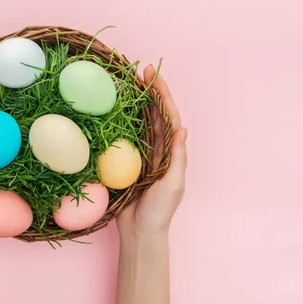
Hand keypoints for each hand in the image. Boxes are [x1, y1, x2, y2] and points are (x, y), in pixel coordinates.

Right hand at [117, 65, 187, 238]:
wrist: (141, 232)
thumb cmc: (160, 211)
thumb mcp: (174, 184)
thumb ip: (177, 158)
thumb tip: (183, 129)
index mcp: (173, 154)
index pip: (169, 119)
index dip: (163, 97)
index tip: (155, 77)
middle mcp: (160, 151)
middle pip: (156, 116)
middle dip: (152, 93)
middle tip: (142, 71)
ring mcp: (143, 156)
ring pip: (142, 124)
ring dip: (139, 104)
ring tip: (132, 84)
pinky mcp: (128, 164)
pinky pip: (127, 139)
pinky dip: (125, 123)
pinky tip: (120, 111)